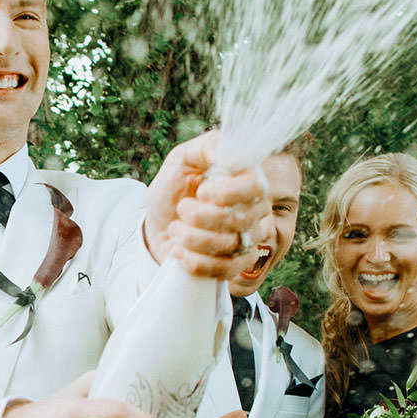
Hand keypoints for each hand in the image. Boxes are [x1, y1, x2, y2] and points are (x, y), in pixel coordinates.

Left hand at [144, 132, 266, 278]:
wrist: (161, 225)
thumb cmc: (175, 188)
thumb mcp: (182, 159)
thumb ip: (205, 147)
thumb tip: (223, 149)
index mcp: (246, 179)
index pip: (256, 187)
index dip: (228, 192)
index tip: (202, 192)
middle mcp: (255, 210)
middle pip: (241, 219)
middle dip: (201, 217)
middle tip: (182, 209)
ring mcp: (248, 239)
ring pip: (230, 246)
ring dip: (192, 238)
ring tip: (176, 228)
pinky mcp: (236, 265)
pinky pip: (224, 270)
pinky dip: (194, 261)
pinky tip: (179, 250)